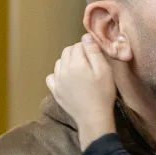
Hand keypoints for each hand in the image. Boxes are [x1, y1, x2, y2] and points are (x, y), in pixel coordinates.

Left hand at [46, 35, 116, 149]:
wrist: (93, 117)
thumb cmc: (103, 93)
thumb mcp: (104, 70)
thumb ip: (94, 52)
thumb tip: (86, 37)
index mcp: (76, 63)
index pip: (78, 45)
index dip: (88, 47)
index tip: (96, 55)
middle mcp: (63, 70)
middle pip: (67, 52)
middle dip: (77, 52)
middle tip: (90, 62)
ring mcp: (57, 81)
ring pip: (59, 62)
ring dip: (68, 61)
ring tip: (80, 70)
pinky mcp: (55, 91)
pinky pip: (52, 76)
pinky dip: (59, 74)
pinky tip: (68, 79)